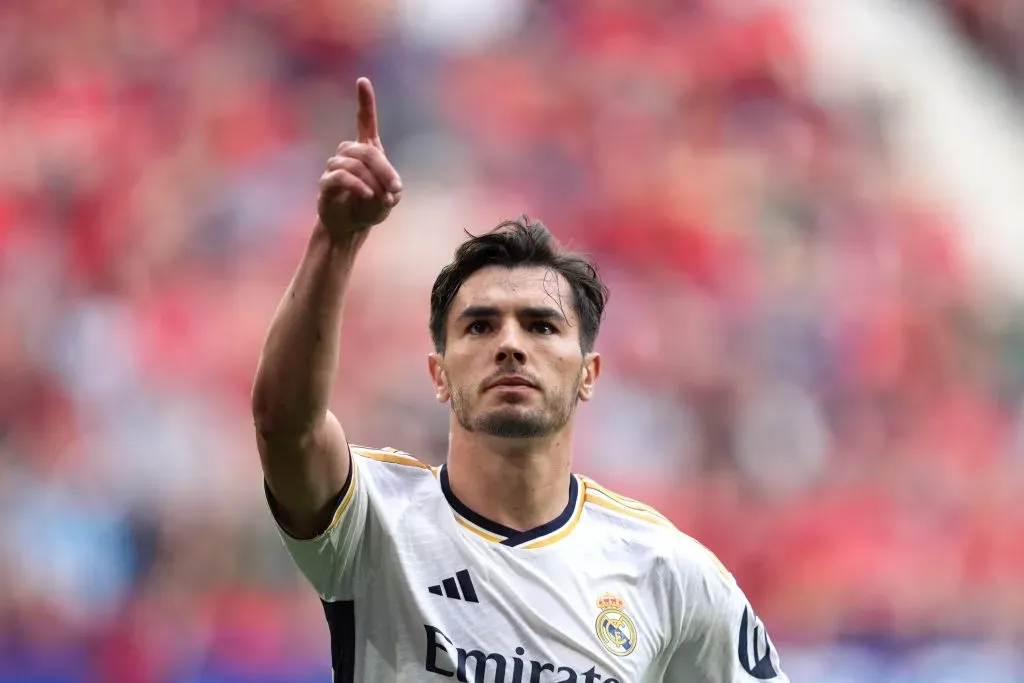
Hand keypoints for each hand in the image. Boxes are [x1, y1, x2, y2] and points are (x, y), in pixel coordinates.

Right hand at [317, 78, 402, 238]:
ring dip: (373, 183)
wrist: (352, 226)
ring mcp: (335, 166)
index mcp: (366, 150)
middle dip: (385, 170)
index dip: (364, 102)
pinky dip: (358, 186)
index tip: (362, 81)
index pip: (364, 121)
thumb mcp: (389, 196)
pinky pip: (341, 177)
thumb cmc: (371, 207)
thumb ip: (390, 186)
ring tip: (380, 200)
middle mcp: (348, 153)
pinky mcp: (326, 183)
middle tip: (396, 189)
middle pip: (366, 151)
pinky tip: (368, 196)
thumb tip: (383, 185)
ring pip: (355, 165)